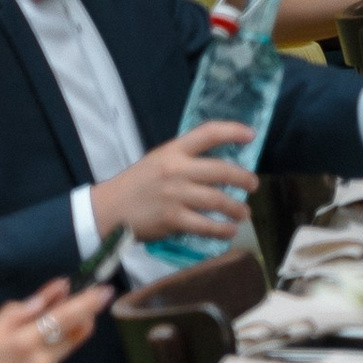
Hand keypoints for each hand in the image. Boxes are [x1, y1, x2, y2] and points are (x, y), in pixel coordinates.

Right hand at [0, 277, 107, 362]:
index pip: (65, 316)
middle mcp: (40, 361)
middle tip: (88, 308)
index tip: (106, 291)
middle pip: (74, 334)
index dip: (87, 303)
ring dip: (64, 342)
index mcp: (26, 340)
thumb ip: (28, 306)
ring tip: (51, 336)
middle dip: (84, 319)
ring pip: (64, 354)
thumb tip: (61, 287)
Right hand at [94, 123, 255, 249]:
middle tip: (254, 185)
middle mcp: (176, 169)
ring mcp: (175, 195)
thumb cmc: (137, 183)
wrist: (109, 209)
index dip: (233, 131)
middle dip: (244, 178)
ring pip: (217, 200)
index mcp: (173, 150)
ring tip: (245, 213)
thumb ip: (185, 158)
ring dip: (236, 208)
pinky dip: (221, 229)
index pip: (208, 133)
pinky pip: (205, 225)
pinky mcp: (172, 219)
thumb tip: (219, 165)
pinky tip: (229, 231)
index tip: (251, 134)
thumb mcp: (158, 160)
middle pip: (221, 170)